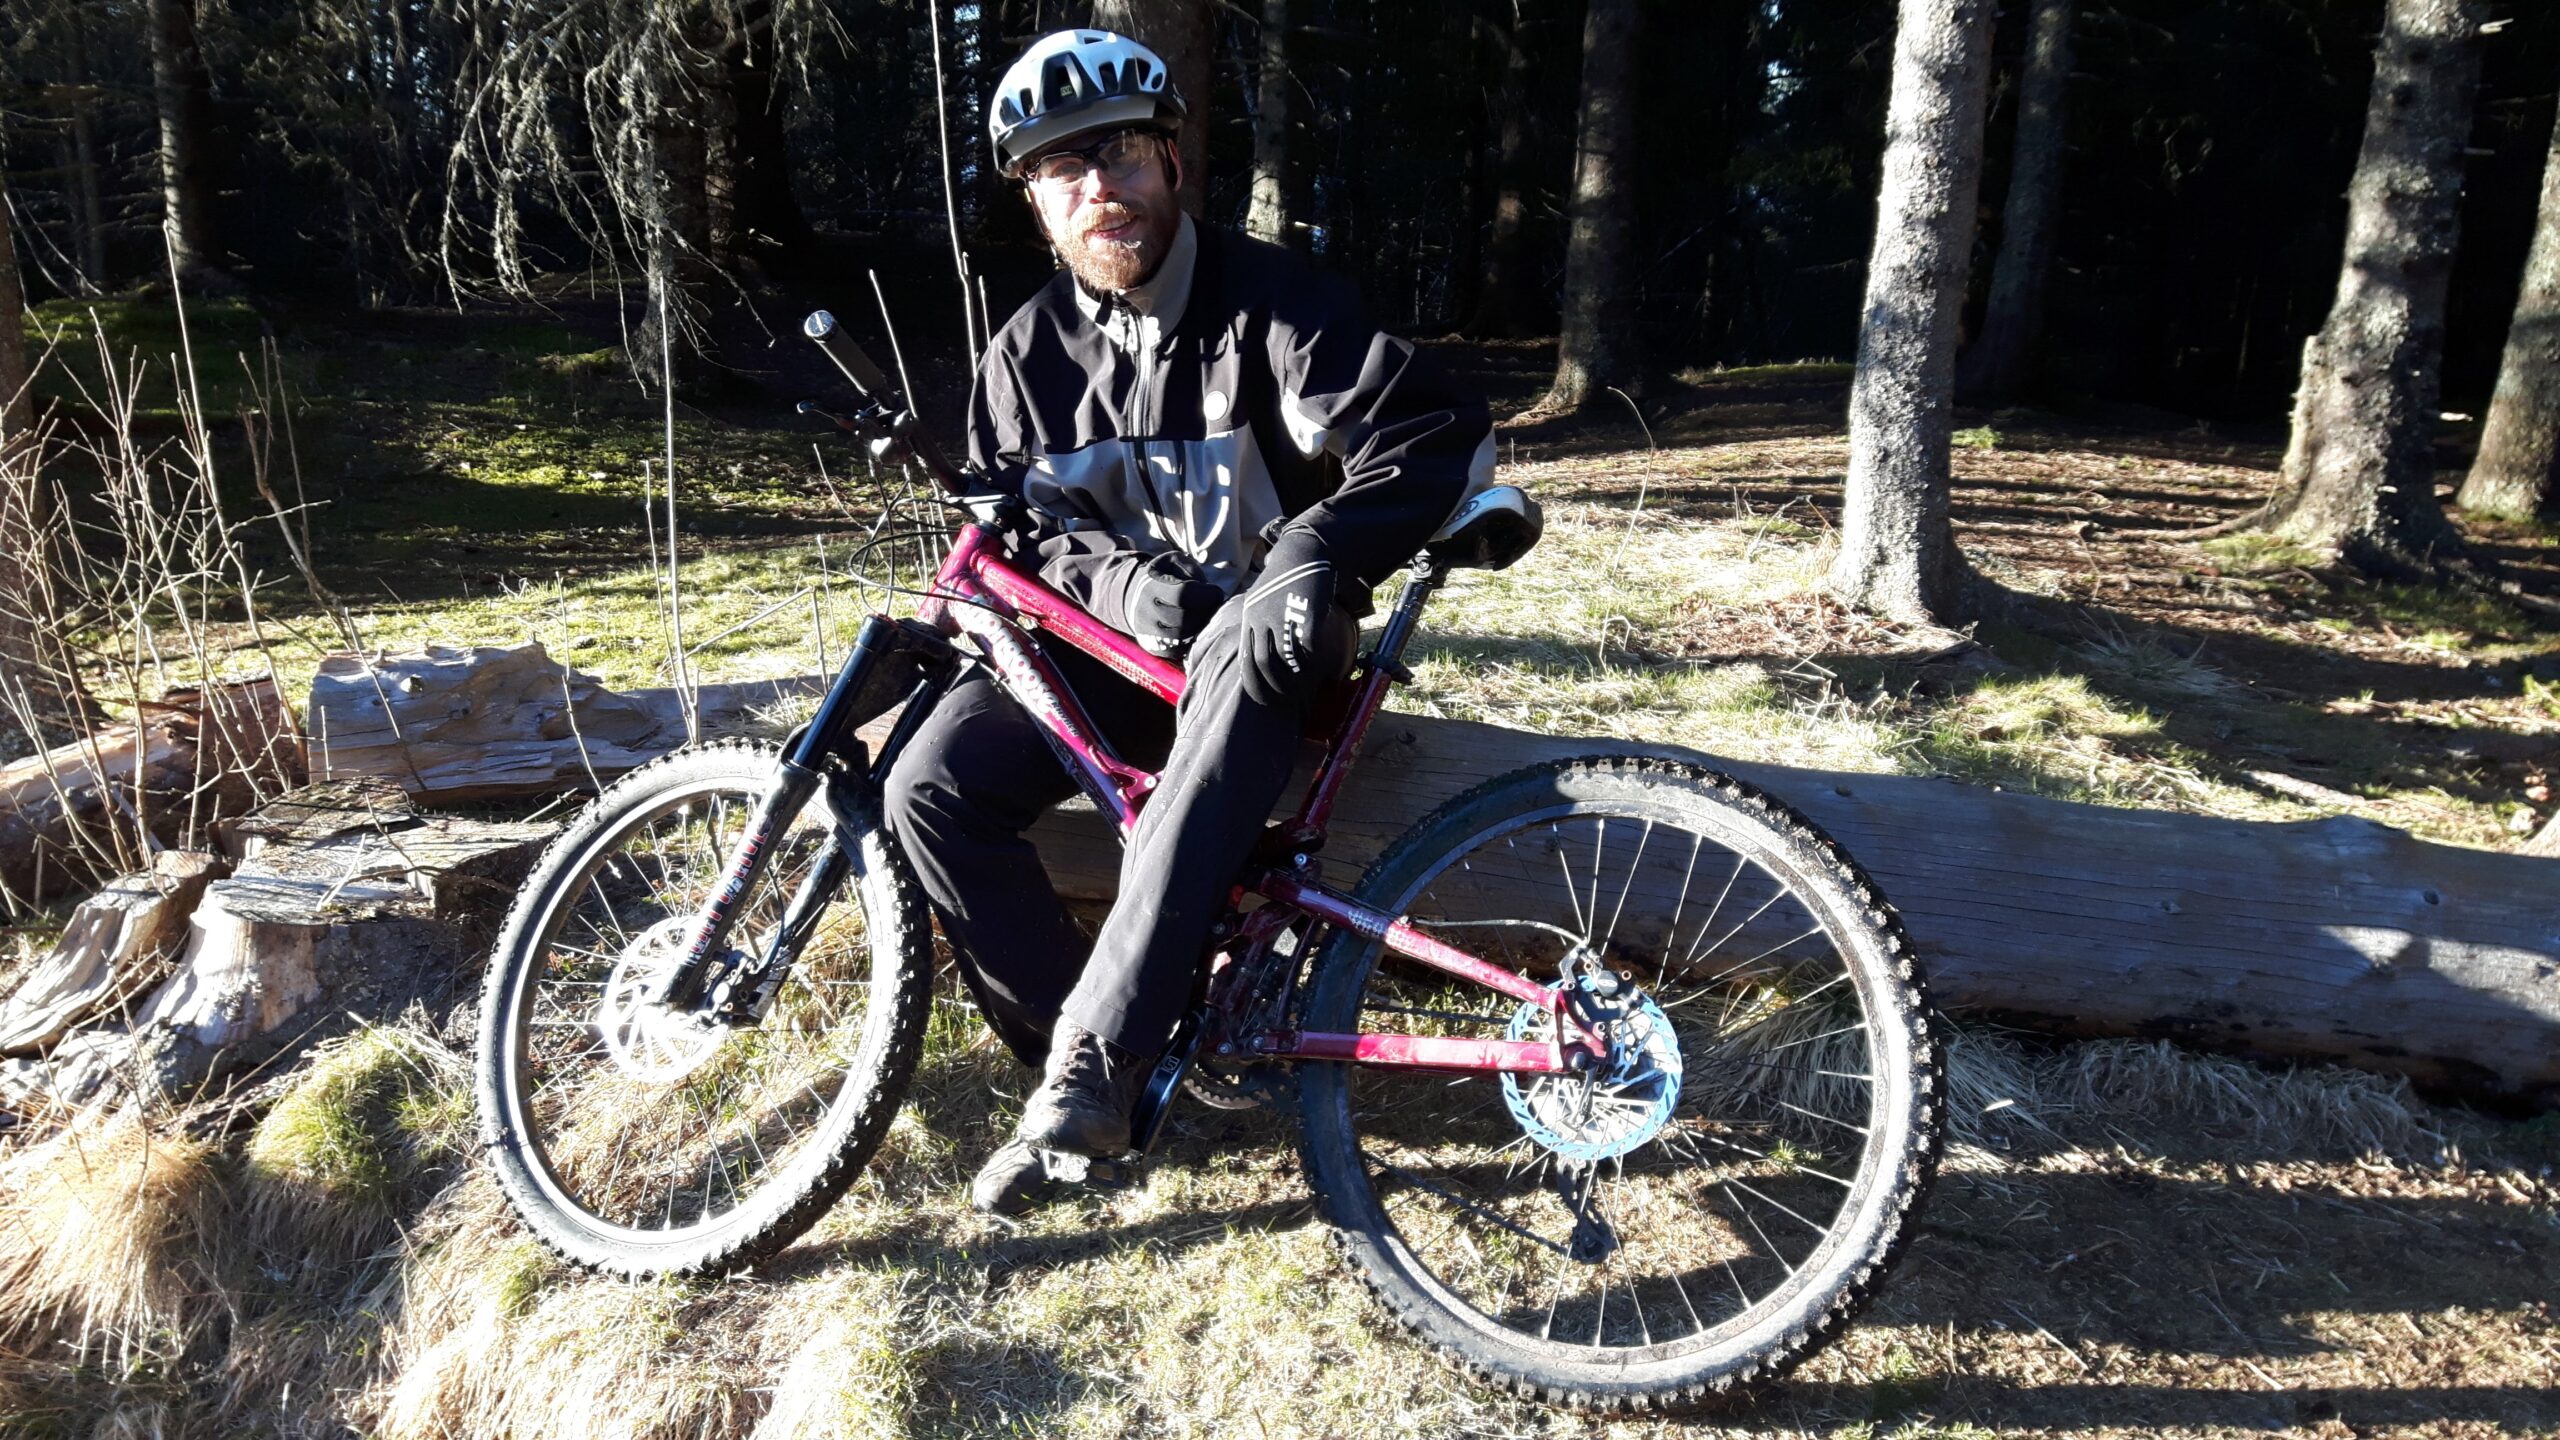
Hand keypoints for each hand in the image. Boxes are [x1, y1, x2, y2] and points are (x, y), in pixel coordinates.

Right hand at [1122, 550, 1222, 656]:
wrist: (1132, 597)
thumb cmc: (1160, 577)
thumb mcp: (1171, 562)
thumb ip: (1190, 569)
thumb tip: (1207, 588)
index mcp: (1150, 588)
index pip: (1183, 594)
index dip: (1206, 594)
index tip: (1215, 591)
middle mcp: (1146, 612)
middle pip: (1186, 617)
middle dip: (1206, 610)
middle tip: (1213, 604)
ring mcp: (1148, 633)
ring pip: (1184, 635)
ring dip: (1201, 625)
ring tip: (1204, 614)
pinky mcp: (1153, 647)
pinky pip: (1180, 648)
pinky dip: (1192, 638)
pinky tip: (1195, 626)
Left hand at [1237, 531, 1334, 704]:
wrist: (1304, 552)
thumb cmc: (1285, 580)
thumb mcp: (1261, 600)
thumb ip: (1259, 626)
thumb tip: (1266, 655)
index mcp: (1249, 618)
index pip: (1248, 662)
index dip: (1257, 685)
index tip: (1268, 699)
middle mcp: (1262, 619)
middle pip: (1265, 664)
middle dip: (1277, 688)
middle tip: (1290, 699)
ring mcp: (1283, 617)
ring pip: (1287, 660)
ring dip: (1298, 680)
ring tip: (1308, 689)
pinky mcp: (1307, 615)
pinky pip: (1309, 648)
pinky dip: (1316, 665)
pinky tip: (1324, 671)